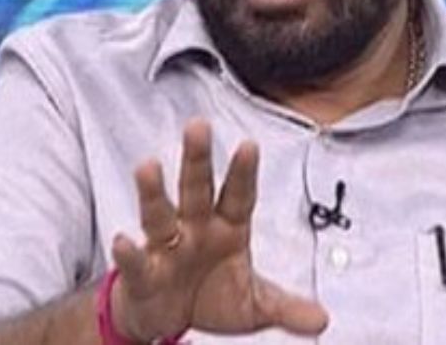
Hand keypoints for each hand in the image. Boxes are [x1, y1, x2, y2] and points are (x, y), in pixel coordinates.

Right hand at [110, 120, 328, 341]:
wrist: (168, 319)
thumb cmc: (212, 298)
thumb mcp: (254, 306)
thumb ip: (285, 308)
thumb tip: (323, 320)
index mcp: (227, 229)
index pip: (238, 196)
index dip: (243, 173)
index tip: (249, 145)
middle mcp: (194, 228)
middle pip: (196, 189)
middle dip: (196, 159)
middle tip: (197, 126)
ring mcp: (165, 248)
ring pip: (159, 214)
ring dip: (153, 192)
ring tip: (148, 166)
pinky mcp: (142, 273)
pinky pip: (135, 261)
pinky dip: (128, 253)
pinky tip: (122, 240)